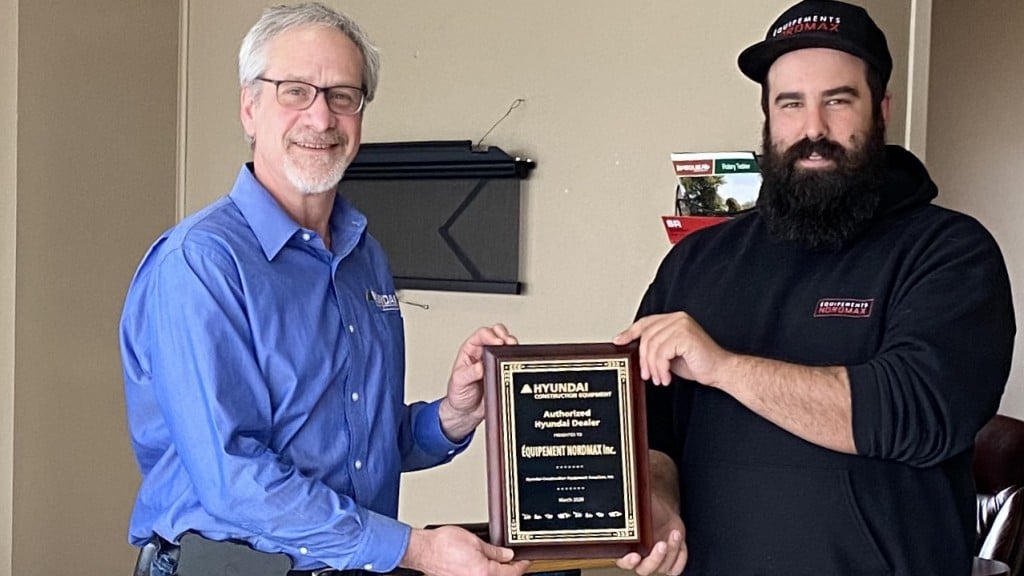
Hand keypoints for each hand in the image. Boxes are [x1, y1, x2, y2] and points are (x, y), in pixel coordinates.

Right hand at [402, 525, 530, 575]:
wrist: (423, 550)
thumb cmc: (443, 544)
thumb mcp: (475, 541)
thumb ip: (494, 551)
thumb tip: (507, 555)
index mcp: (485, 573)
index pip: (512, 572)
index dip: (521, 566)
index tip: (525, 561)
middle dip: (510, 571)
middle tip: (515, 563)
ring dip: (496, 573)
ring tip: (499, 564)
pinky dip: (484, 574)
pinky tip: (483, 568)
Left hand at [439, 324, 517, 440]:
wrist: (467, 412)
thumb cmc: (459, 394)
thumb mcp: (459, 382)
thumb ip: (469, 374)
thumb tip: (480, 366)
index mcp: (470, 350)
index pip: (481, 334)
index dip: (490, 335)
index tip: (497, 342)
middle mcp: (484, 353)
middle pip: (498, 334)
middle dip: (505, 336)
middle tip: (508, 343)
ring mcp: (495, 362)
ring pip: (508, 347)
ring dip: (513, 347)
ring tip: (514, 351)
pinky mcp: (504, 372)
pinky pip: (513, 363)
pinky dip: (517, 361)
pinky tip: (517, 364)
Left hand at [613, 312, 729, 386]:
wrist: (719, 370)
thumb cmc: (698, 363)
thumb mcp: (670, 354)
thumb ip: (656, 348)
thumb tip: (636, 353)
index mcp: (674, 319)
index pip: (645, 323)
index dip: (630, 332)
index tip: (618, 341)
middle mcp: (677, 318)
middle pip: (646, 337)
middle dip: (644, 360)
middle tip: (647, 375)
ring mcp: (681, 325)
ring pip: (652, 346)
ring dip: (653, 367)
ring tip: (659, 378)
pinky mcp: (684, 335)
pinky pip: (662, 353)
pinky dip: (661, 369)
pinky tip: (666, 377)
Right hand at [616, 492, 686, 575]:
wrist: (663, 511)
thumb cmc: (648, 509)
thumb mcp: (638, 508)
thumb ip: (632, 512)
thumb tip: (630, 503)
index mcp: (628, 547)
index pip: (623, 562)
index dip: (628, 562)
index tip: (635, 556)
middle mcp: (641, 557)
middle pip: (644, 570)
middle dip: (654, 559)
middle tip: (661, 545)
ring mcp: (657, 560)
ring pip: (663, 568)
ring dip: (671, 552)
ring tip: (674, 534)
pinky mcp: (671, 560)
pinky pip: (676, 568)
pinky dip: (679, 557)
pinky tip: (678, 541)